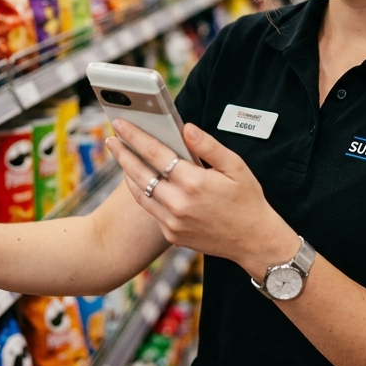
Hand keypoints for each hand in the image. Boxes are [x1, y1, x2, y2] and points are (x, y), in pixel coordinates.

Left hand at [106, 120, 296, 277]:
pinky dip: (142, 193)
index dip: (135, 136)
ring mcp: (173, 222)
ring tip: (122, 157)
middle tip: (111, 139)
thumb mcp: (236, 166)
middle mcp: (179, 203)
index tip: (122, 124)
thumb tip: (186, 128)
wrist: (253, 241)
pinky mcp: (172, 234)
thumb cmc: (247, 199)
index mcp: (194, 182)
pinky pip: (150, 210)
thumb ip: (208, 146)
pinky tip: (141, 181)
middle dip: (123, 153)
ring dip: (128, 173)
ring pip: (141, 193)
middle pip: (140, 173)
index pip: (156, 153)